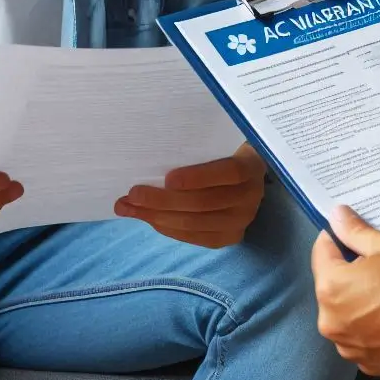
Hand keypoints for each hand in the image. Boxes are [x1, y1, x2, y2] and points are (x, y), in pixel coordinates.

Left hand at [114, 142, 265, 247]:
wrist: (247, 174)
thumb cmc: (224, 151)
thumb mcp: (218, 142)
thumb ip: (198, 147)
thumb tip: (154, 154)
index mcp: (252, 165)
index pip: (228, 173)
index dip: (198, 177)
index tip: (167, 178)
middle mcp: (251, 196)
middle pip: (204, 203)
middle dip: (163, 200)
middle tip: (132, 194)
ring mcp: (242, 220)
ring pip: (195, 223)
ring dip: (157, 216)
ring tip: (128, 208)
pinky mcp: (230, 237)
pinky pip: (194, 238)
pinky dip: (167, 228)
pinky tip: (147, 218)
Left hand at [312, 206, 379, 379]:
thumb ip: (356, 232)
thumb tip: (337, 217)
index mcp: (331, 289)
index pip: (321, 253)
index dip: (335, 239)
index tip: (351, 236)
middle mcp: (332, 322)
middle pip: (331, 286)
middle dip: (349, 272)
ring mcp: (350, 348)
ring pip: (346, 313)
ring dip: (359, 301)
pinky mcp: (369, 365)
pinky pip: (362, 336)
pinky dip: (372, 325)